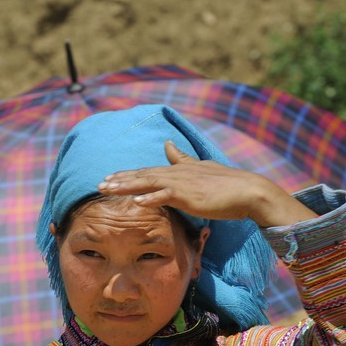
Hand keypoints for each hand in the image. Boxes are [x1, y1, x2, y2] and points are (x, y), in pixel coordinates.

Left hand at [99, 141, 314, 229]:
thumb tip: (168, 144)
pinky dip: (150, 198)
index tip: (109, 178)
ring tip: (108, 189)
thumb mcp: (200, 169)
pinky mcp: (189, 195)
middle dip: (120, 179)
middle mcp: (176, 173)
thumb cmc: (225, 184)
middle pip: (142, 175)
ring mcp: (182, 183)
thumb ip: (181, 158)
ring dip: (127, 185)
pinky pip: (166, 196)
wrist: (246, 191)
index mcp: (177, 170)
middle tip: (99, 183)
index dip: (127, 174)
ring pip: (148, 183)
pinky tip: (136, 202)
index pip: (147, 172)